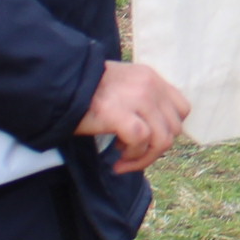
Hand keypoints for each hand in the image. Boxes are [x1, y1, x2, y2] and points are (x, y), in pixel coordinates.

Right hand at [76, 59, 191, 173]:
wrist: (58, 85)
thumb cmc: (85, 92)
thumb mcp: (122, 86)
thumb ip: (143, 101)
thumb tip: (155, 133)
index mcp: (150, 77)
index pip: (181, 109)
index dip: (168, 130)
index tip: (148, 140)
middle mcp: (149, 85)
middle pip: (174, 129)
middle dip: (155, 149)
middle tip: (131, 154)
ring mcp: (137, 98)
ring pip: (162, 139)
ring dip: (144, 157)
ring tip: (123, 160)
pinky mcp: (121, 114)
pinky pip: (141, 142)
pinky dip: (133, 158)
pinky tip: (117, 162)